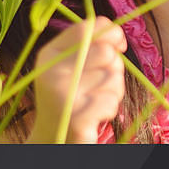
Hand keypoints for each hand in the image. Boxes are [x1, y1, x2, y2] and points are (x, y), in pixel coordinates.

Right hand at [27, 14, 128, 144]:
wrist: (53, 140)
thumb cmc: (71, 97)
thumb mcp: (72, 66)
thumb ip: (90, 45)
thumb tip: (118, 34)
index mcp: (49, 54)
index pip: (86, 28)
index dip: (111, 32)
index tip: (119, 46)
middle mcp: (51, 72)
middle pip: (106, 52)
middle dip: (114, 67)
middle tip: (102, 83)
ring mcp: (62, 95)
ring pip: (113, 77)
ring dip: (113, 91)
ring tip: (95, 101)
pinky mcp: (75, 118)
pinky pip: (111, 100)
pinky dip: (110, 109)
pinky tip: (95, 116)